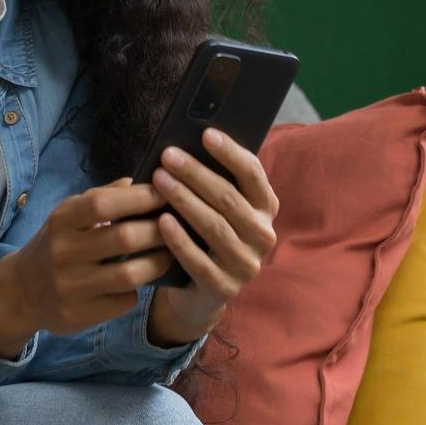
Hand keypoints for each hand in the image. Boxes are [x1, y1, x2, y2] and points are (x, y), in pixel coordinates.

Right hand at [0, 176, 175, 338]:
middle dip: (158, 231)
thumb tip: (139, 181)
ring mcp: (70, 286)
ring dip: (157, 262)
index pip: (103, 204)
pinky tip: (142, 280)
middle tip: (178, 226)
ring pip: (129, 274)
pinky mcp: (79, 314)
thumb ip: (102, 197)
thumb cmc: (57, 243)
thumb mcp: (69, 215)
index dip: (139, 198)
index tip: (165, 193)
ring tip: (170, 253)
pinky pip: (123, 300)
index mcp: (61, 220)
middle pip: (123, 238)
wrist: (21, 291)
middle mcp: (63, 252)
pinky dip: (138, 289)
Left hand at [149, 127, 280, 334]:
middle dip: (195, 173)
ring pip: (215, 226)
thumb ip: (213, 180)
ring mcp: (247, 264)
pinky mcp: (225, 288)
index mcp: (266, 208)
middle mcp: (263, 235)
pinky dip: (179, 240)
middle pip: (228, 198)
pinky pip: (200, 261)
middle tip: (167, 156)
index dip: (230, 152)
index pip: (253, 174)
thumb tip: (188, 143)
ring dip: (184, 200)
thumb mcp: (215, 207)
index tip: (205, 133)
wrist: (198, 291)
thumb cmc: (204, 234)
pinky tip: (161, 221)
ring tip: (159, 180)